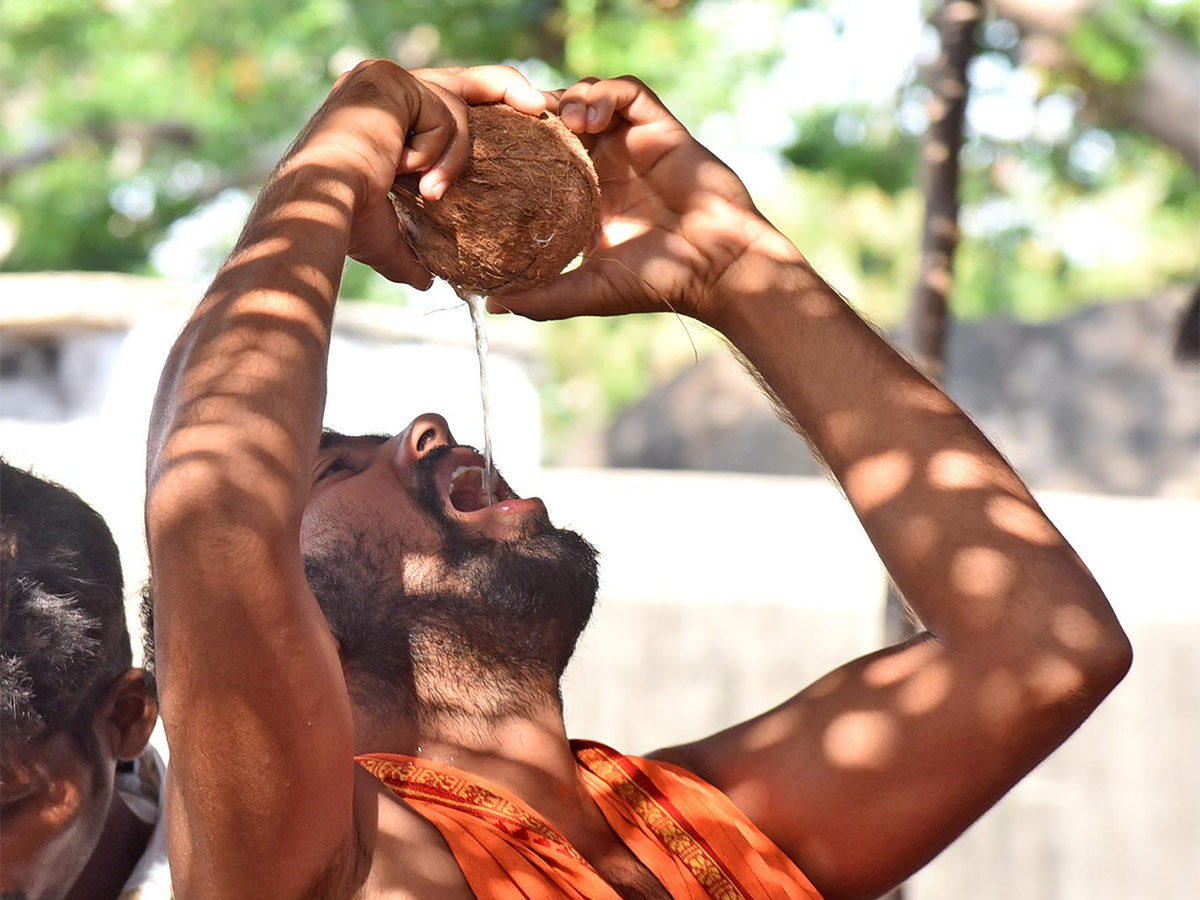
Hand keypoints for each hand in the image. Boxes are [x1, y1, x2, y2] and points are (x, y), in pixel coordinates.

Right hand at [287, 61, 546, 284]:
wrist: (323, 207)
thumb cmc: (344, 222)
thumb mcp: (387, 239)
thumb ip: (411, 252)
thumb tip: (426, 279)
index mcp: (386, 119)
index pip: (448, 105)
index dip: (488, 112)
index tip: (528, 123)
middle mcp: (384, 91)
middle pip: (464, 81)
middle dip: (509, 92)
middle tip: (543, 109)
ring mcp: (385, 80)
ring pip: (456, 110)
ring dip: (451, 159)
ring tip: (426, 190)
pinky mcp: (390, 79)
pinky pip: (443, 113)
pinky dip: (437, 151)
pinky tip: (404, 170)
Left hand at [489, 76, 798, 325]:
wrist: (717, 269)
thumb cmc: (660, 284)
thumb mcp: (591, 290)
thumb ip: (543, 297)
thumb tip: (490, 305)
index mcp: (586, 198)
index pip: (542, 156)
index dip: (518, 145)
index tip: (493, 148)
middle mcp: (607, 166)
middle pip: (560, 118)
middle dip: (538, 113)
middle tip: (520, 123)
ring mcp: (634, 144)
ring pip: (590, 96)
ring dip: (570, 98)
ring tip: (563, 122)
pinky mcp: (661, 128)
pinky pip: (628, 91)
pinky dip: (605, 93)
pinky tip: (591, 118)